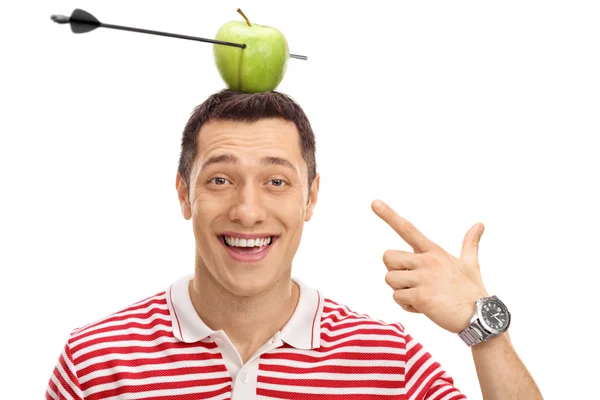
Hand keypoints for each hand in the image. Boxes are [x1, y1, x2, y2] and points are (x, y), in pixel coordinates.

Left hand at [371, 199, 488, 332]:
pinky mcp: (421, 296)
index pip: (408, 229)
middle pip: (387, 257)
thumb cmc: (472, 290)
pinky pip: (397, 297)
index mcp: (434, 251)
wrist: (480, 316)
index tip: (374, 202)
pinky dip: (407, 305)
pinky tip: (424, 307)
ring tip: (421, 296)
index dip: (389, 215)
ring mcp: (423, 278)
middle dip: (394, 271)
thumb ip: (470, 243)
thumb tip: (480, 224)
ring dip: (401, 291)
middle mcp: (426, 260)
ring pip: (390, 279)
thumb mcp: (470, 263)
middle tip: (411, 282)